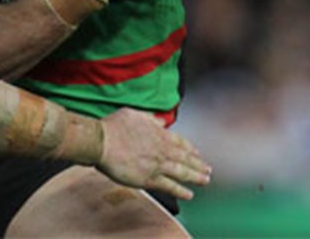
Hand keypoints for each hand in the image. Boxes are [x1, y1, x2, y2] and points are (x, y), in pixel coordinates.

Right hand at [96, 108, 211, 199]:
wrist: (101, 142)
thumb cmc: (113, 127)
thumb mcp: (134, 114)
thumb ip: (150, 118)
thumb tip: (160, 121)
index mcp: (159, 134)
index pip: (181, 142)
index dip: (190, 149)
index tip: (197, 153)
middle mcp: (163, 150)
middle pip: (186, 159)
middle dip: (199, 165)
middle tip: (208, 170)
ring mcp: (158, 165)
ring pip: (183, 173)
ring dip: (196, 177)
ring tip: (204, 181)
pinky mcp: (149, 179)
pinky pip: (170, 186)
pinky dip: (181, 191)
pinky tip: (188, 194)